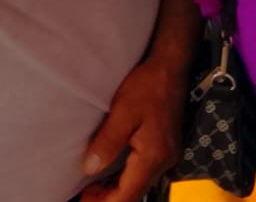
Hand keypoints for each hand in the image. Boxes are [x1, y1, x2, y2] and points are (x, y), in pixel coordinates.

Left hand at [79, 57, 184, 201]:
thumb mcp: (122, 111)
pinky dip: (125, 179)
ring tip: (92, 190)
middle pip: (135, 194)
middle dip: (109, 199)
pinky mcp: (164, 148)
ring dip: (116, 191)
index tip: (85, 201)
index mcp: (154, 155)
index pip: (129, 194)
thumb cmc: (148, 85)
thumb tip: (90, 169)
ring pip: (139, 185)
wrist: (170, 67)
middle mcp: (164, 161)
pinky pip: (143, 173)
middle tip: (85, 196)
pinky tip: (110, 175)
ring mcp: (167, 155)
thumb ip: (107, 142)